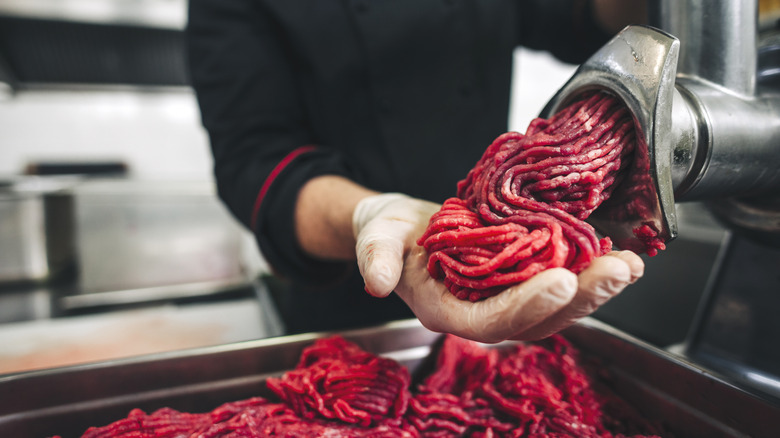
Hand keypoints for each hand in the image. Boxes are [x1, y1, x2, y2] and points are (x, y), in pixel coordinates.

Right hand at [353, 193, 644, 343]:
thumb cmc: (389, 233)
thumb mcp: (375, 236)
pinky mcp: (524, 281)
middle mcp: (483, 313)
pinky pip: (562, 284)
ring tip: (629, 264)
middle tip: (616, 270)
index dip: (525, 305)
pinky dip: (592, 272)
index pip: (490, 320)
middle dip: (581, 298)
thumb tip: (376, 282)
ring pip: (558, 308)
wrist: (405, 228)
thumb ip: (376, 256)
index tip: (559, 279)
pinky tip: (622, 255)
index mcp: (447, 310)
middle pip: (537, 320)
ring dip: (596, 289)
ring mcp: (507, 299)